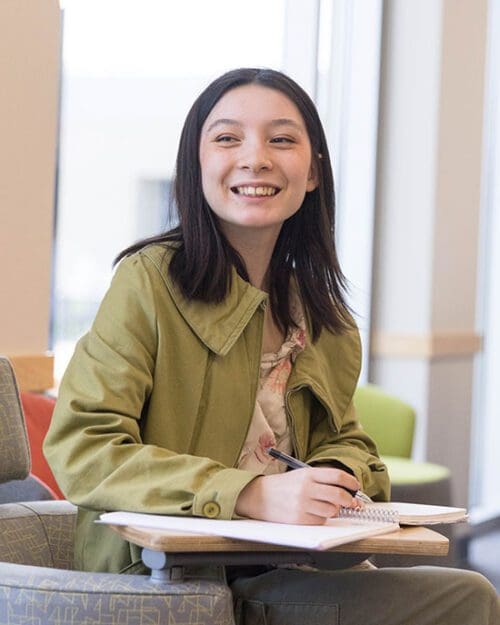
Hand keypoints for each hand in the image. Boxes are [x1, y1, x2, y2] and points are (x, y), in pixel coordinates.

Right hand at [235, 467, 360, 524]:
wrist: (259, 496)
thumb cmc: (284, 486)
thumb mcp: (301, 475)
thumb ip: (322, 480)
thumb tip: (346, 490)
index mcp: (308, 474)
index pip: (337, 476)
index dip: (351, 481)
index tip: (355, 486)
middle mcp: (306, 488)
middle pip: (338, 494)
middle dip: (349, 499)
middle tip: (351, 501)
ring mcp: (302, 505)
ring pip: (332, 510)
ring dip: (333, 510)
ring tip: (325, 506)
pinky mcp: (299, 519)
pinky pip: (320, 521)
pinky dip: (321, 519)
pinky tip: (312, 513)